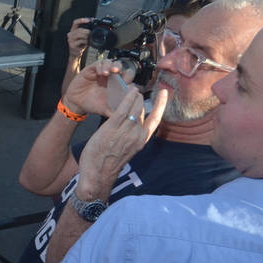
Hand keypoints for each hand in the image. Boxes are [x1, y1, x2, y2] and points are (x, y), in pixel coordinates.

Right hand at [63, 58, 124, 116]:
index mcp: (117, 86)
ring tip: (112, 71)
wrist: (77, 103)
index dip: (130, 80)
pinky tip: (101, 73)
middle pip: (122, 68)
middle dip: (123, 69)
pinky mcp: (92, 69)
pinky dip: (101, 66)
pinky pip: (99, 63)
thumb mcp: (105, 110)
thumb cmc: (92, 104)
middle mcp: (110, 78)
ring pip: (111, 63)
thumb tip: (126, 117)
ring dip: (113, 65)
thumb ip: (115, 112)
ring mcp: (101, 73)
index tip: (128, 85)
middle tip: (122, 75)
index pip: (127, 78)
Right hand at [66, 17, 90, 59]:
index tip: (88, 20)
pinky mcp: (72, 45)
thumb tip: (93, 23)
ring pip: (79, 34)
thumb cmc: (80, 44)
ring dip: (86, 36)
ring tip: (89, 38)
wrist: (76, 54)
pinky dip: (85, 41)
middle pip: (79, 29)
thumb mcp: (83, 36)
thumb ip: (86, 30)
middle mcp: (70, 34)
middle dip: (86, 31)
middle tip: (91, 33)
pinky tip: (87, 42)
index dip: (81, 20)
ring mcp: (70, 40)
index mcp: (73, 30)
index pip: (75, 22)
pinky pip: (80, 41)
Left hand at [75, 82, 167, 199]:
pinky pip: (122, 110)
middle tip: (134, 87)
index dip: (161, 104)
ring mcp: (125, 133)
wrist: (97, 176)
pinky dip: (126, 99)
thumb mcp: (126, 150)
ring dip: (132, 95)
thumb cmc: (108, 163)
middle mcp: (136, 136)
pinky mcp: (112, 130)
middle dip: (139, 97)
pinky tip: (128, 91)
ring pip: (134, 108)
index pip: (155, 119)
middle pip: (142, 109)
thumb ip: (131, 136)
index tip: (164, 92)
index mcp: (141, 140)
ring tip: (130, 86)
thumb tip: (132, 124)